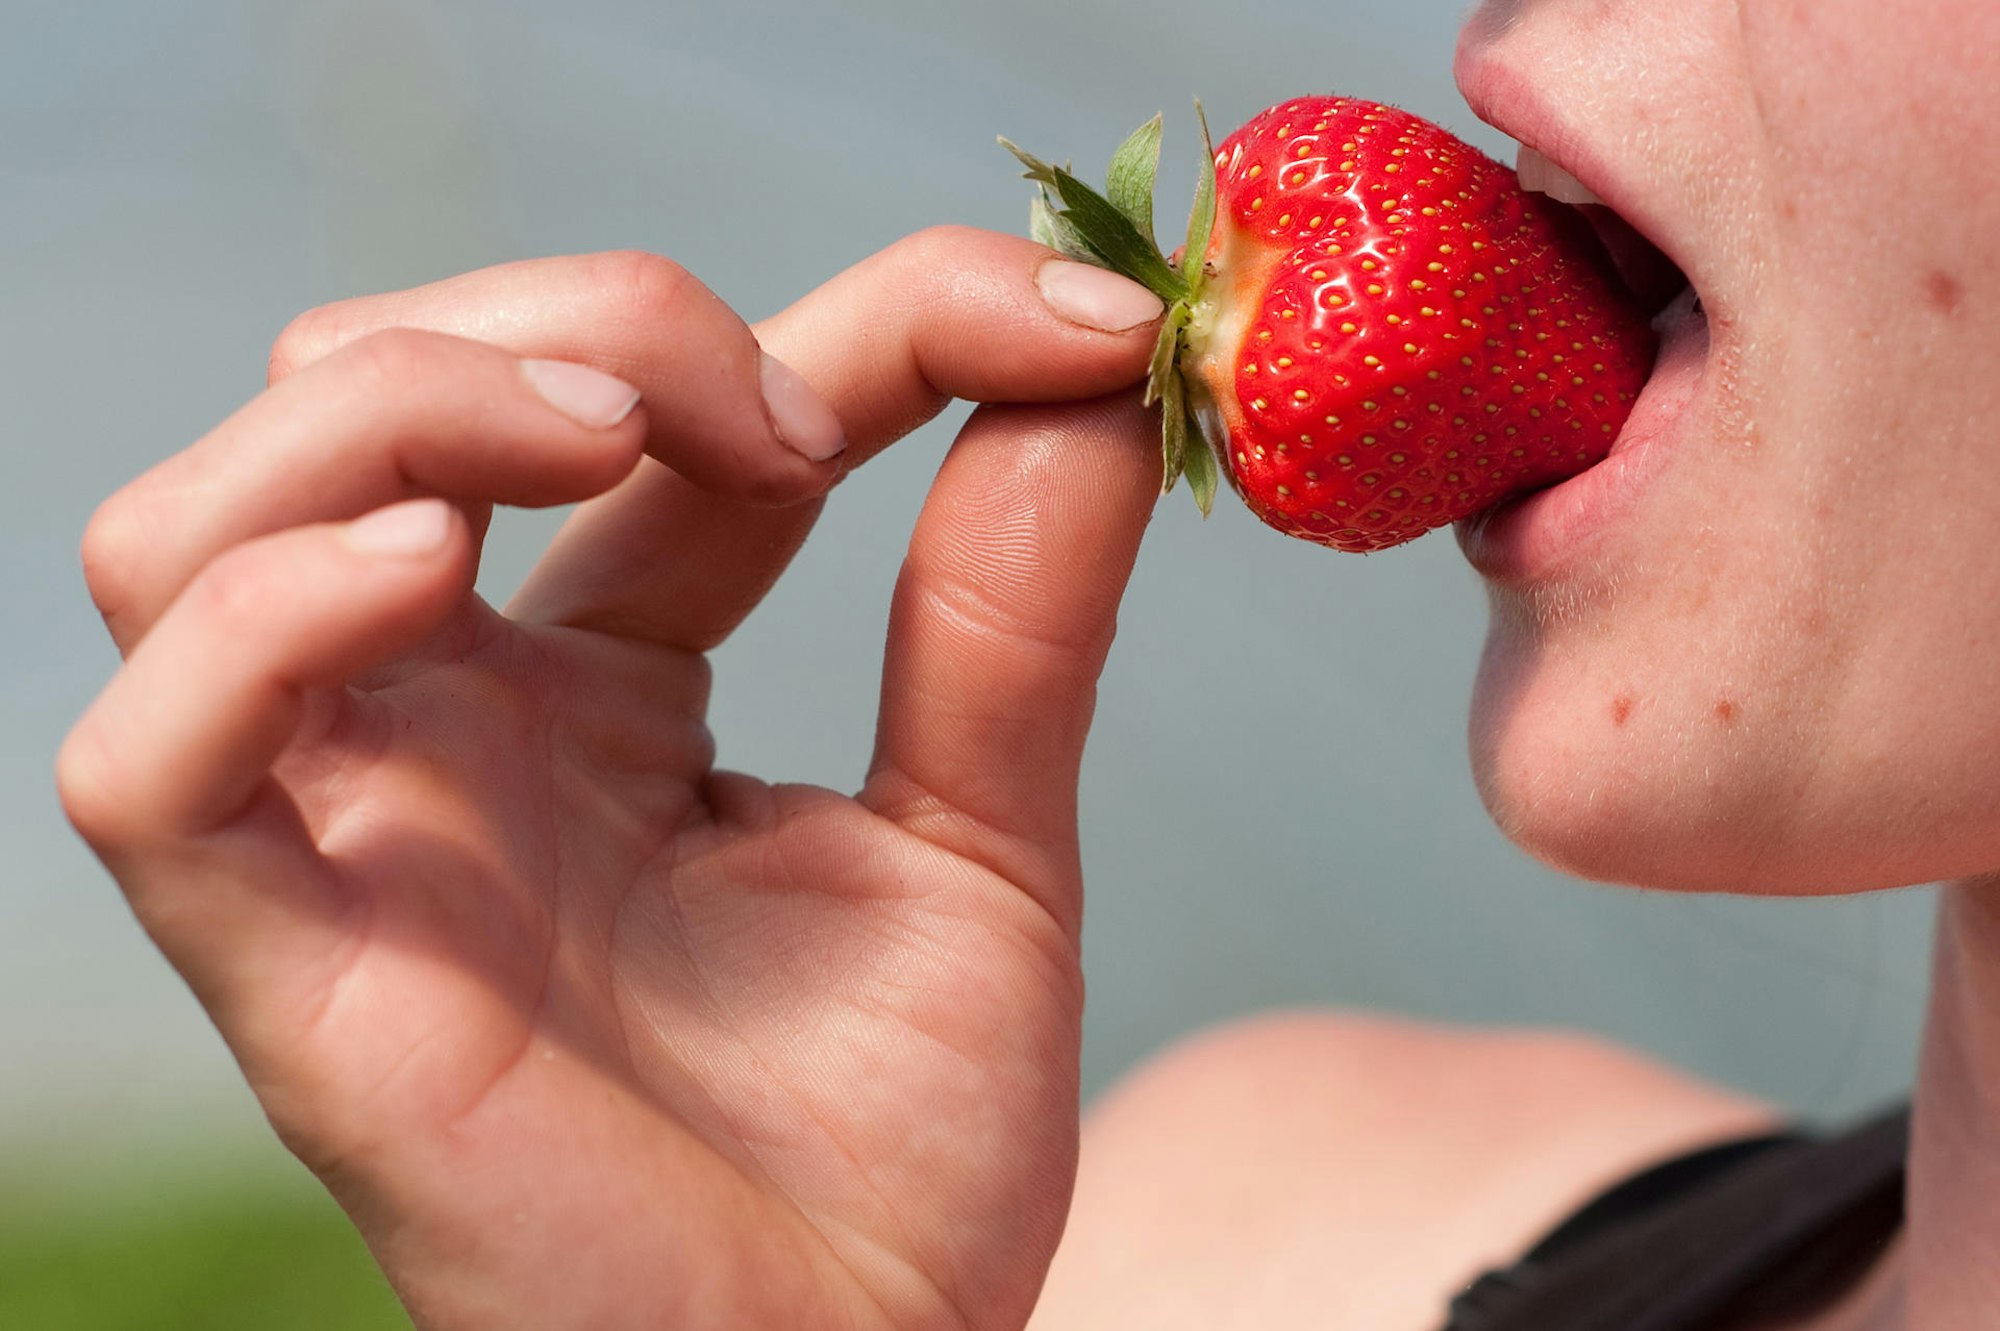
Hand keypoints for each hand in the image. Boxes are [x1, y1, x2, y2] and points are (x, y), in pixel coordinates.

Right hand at [58, 233, 1165, 1329]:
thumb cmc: (890, 1150)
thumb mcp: (983, 840)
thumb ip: (1008, 615)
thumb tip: (1087, 382)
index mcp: (602, 681)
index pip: (659, 408)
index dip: (860, 314)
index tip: (1066, 318)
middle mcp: (451, 724)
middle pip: (377, 388)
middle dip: (589, 318)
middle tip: (803, 414)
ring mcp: (361, 831)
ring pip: (203, 518)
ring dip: (404, 403)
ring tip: (615, 433)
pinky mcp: (301, 964)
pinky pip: (158, 762)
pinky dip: (256, 621)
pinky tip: (423, 573)